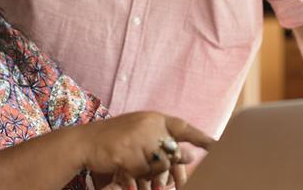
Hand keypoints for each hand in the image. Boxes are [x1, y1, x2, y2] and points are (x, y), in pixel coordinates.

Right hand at [77, 112, 212, 188]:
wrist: (84, 142)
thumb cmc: (114, 141)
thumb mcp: (140, 139)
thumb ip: (162, 147)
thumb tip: (190, 157)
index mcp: (154, 118)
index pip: (183, 128)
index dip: (201, 138)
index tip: (218, 147)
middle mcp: (149, 124)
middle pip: (172, 153)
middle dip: (177, 172)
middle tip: (182, 185)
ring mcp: (137, 138)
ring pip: (159, 166)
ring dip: (154, 178)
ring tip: (145, 179)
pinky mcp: (127, 152)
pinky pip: (142, 173)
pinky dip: (137, 178)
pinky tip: (128, 174)